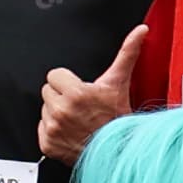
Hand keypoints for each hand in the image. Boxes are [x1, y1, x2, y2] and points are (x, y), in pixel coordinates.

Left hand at [35, 26, 145, 159]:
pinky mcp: (48, 145)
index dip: (67, 82)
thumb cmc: (118, 119)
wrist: (119, 152)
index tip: (79, 91)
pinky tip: (70, 132)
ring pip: (44, 110)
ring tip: (77, 119)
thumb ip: (127, 53)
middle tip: (80, 106)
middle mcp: (61, 111)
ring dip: (57, 113)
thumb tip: (141, 31)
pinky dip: (53, 132)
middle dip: (61, 96)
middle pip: (47, 91)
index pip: (54, 75)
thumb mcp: (120, 83)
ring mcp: (53, 130)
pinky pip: (42, 130)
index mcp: (75, 94)